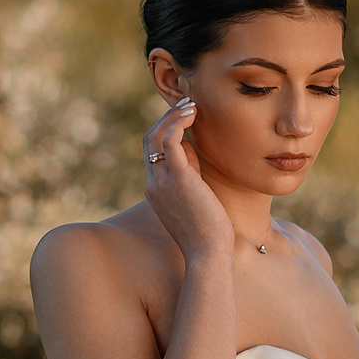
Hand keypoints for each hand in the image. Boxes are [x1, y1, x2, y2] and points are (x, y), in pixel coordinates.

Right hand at [142, 97, 235, 263]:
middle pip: (150, 140)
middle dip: (167, 118)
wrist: (208, 254)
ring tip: (191, 104)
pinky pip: (170, 140)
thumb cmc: (209, 233)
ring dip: (173, 115)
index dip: (167, 131)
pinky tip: (193, 112)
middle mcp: (154, 183)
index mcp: (157, 190)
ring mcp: (162, 181)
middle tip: (188, 104)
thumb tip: (191, 149)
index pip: (153, 152)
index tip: (185, 119)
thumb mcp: (196, 198)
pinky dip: (178, 122)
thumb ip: (190, 174)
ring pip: (156, 136)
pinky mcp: (178, 178)